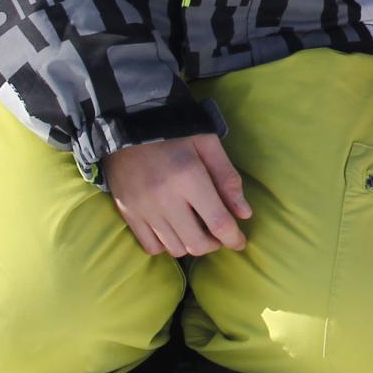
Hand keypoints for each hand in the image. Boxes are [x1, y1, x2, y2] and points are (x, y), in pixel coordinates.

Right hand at [103, 132, 250, 257]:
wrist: (129, 124)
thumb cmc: (175, 131)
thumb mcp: (208, 144)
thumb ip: (228, 178)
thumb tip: (245, 213)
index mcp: (189, 178)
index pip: (218, 223)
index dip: (234, 238)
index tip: (240, 242)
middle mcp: (165, 199)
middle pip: (196, 244)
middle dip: (215, 245)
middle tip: (220, 235)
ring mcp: (143, 209)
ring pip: (174, 248)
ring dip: (192, 246)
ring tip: (198, 231)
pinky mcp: (127, 213)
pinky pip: (150, 246)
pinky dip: (166, 245)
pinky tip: (174, 231)